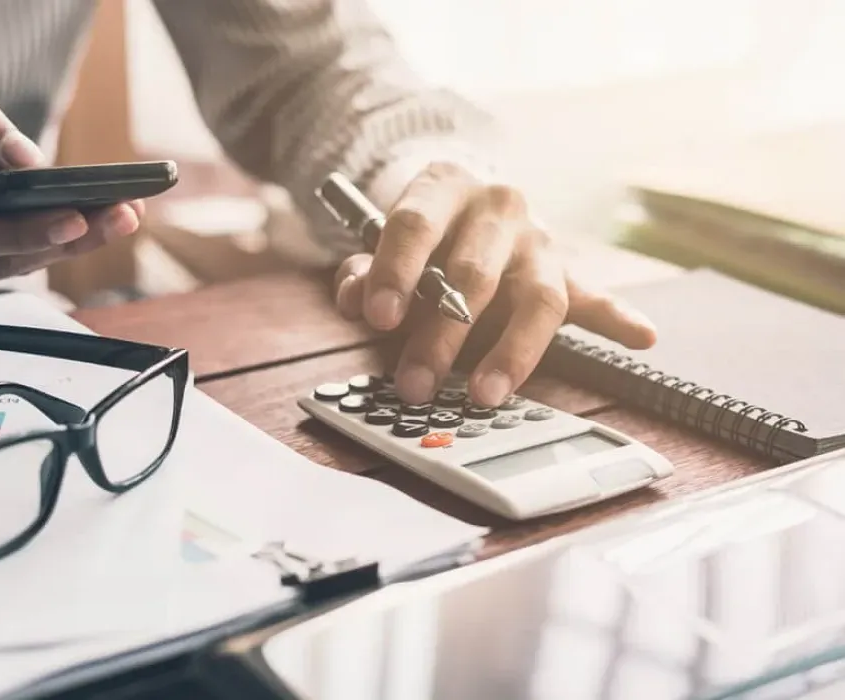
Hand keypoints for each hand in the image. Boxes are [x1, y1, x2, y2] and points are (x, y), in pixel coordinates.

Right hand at [0, 94, 142, 288]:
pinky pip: (6, 262)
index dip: (23, 232)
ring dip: (72, 244)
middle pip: (5, 260)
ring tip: (125, 214)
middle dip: (72, 238)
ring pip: (11, 267)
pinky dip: (48, 243)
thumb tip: (30, 159)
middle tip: (127, 213)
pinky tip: (93, 222)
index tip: (75, 219)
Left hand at [333, 162, 656, 406]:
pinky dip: (619, 318)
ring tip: (485, 395)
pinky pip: (595, 296)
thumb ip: (363, 270)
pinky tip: (643, 336)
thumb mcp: (380, 244)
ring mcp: (538, 240)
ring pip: (537, 296)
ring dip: (512, 351)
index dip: (395, 271)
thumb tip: (356, 299)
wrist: (463, 200)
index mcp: (444, 187)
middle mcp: (498, 207)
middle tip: (415, 383)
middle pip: (475, 272)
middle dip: (442, 333)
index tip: (377, 316)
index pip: (416, 225)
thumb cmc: (419, 234)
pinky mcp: (565, 271)